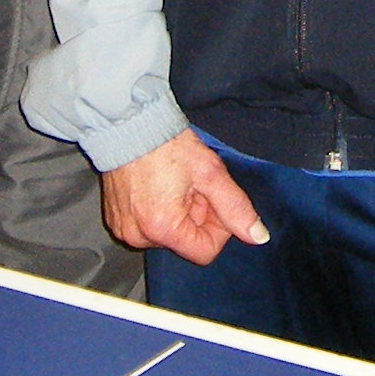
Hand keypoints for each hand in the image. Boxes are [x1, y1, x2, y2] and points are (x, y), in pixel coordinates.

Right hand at [100, 129, 268, 263]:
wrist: (128, 123)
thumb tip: (258, 237)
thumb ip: (236, 207)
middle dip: (197, 215)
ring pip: (168, 234)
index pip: (206, 251)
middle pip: (186, 242)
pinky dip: (159, 210)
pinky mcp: (115, 220)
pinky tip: (158, 186)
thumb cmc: (166, 144)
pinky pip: (148, 227)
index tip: (212, 199)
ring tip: (174, 182)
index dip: (218, 227)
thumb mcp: (210, 173)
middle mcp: (139, 236)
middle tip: (192, 184)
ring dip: (178, 213)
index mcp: (162, 228)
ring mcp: (124, 229)